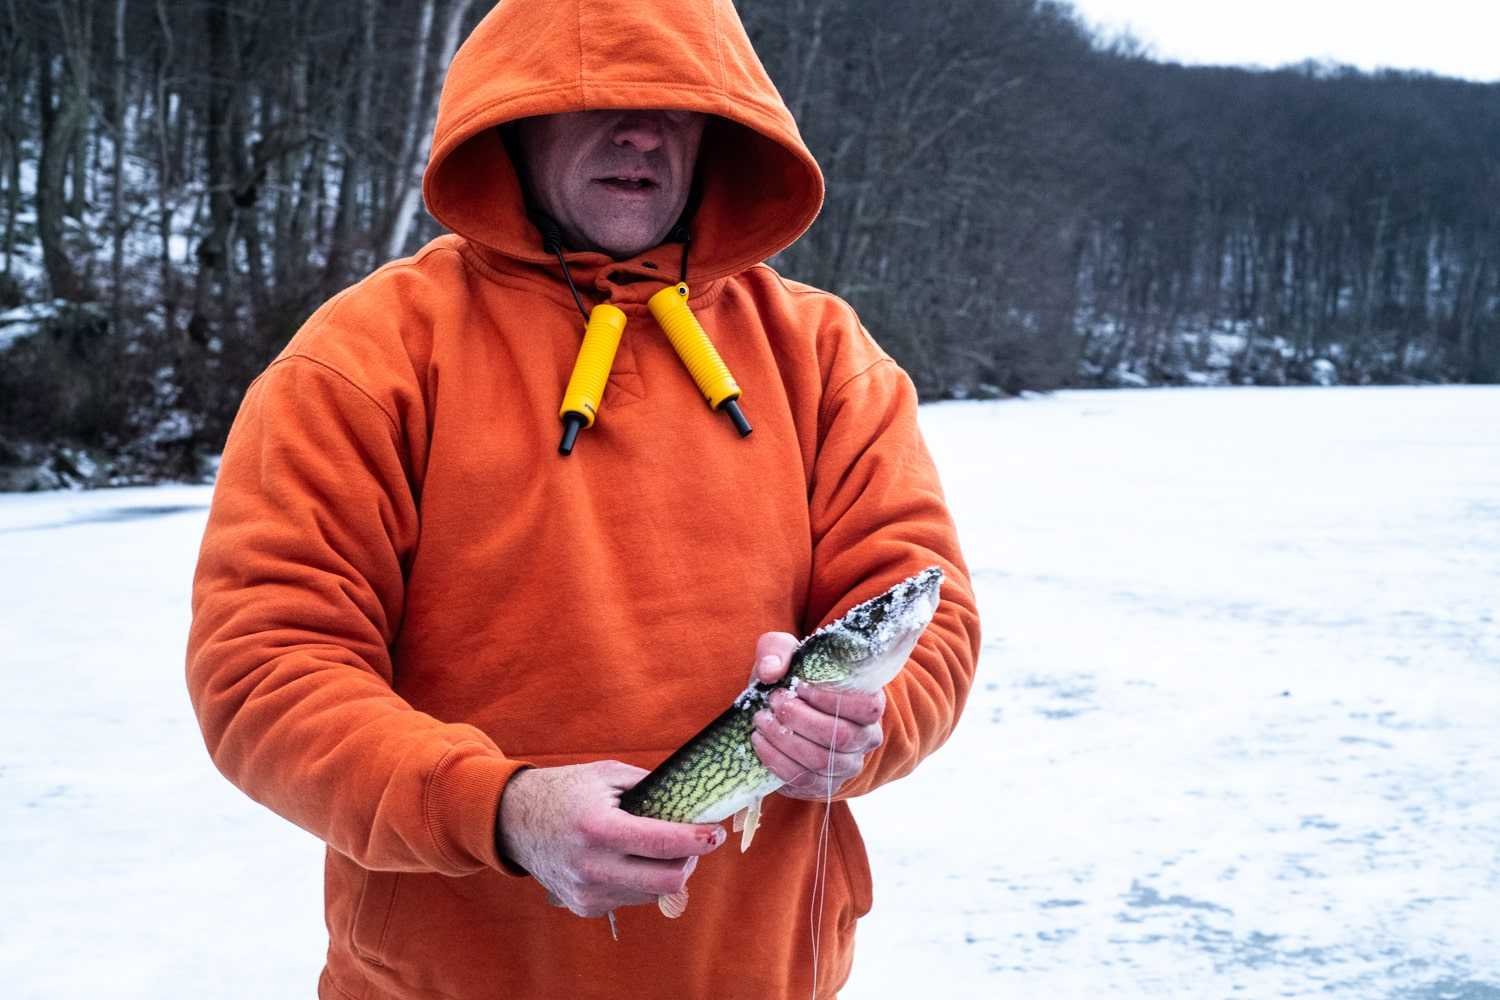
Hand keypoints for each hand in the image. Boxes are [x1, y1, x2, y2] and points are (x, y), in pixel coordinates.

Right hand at [497, 761, 725, 917]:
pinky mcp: (585, 907)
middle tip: (696, 842)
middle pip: (668, 881)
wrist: (514, 820)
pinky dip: (642, 880)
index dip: (699, 840)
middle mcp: (593, 867)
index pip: (665, 845)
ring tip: (660, 846)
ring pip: (654, 893)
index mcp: (599, 828)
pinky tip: (631, 859)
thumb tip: (695, 800)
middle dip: (691, 860)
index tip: (717, 832)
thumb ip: (652, 787)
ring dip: (668, 871)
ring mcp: (588, 892)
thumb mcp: (608, 775)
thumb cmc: (566, 790)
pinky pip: (633, 899)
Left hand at [747, 632, 885, 800]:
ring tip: (761, 719)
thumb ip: (778, 650)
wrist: (780, 712)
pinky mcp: (822, 786)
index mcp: (869, 705)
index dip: (833, 699)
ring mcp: (845, 766)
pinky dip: (776, 759)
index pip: (868, 707)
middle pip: (840, 736)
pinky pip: (802, 779)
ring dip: (785, 739)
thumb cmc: (792, 680)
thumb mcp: (785, 653)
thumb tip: (771, 671)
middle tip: (774, 701)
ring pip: (820, 760)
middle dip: (801, 718)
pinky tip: (759, 740)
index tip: (800, 686)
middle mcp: (865, 739)